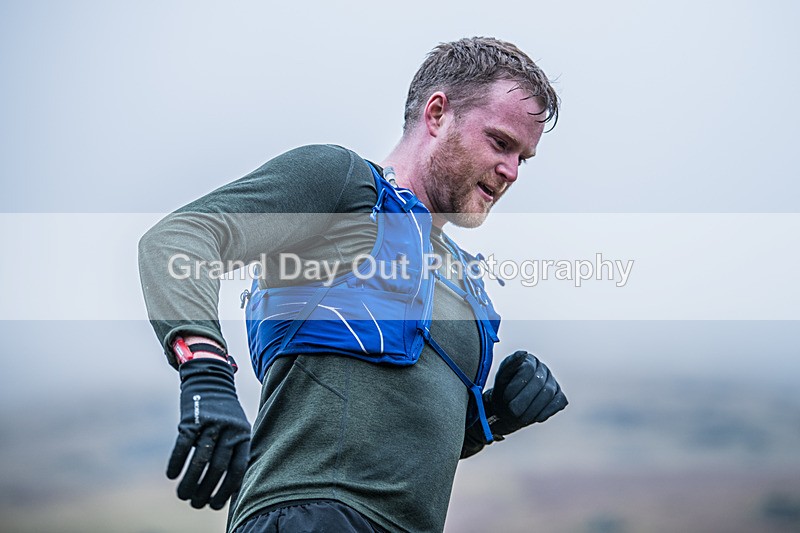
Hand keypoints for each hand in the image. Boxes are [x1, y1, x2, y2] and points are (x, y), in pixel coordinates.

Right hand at [167, 358, 250, 508]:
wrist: (211, 378)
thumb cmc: (224, 411)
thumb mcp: (238, 428)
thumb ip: (234, 451)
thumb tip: (229, 487)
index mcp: (243, 435)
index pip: (237, 469)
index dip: (227, 490)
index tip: (216, 505)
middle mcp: (229, 430)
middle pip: (218, 468)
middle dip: (205, 490)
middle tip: (196, 504)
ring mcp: (211, 424)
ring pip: (200, 460)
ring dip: (190, 482)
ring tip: (183, 496)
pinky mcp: (193, 418)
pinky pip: (184, 445)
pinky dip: (176, 463)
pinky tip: (172, 476)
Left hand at [485, 350, 567, 437]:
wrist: (508, 408)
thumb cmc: (504, 390)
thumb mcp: (502, 377)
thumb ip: (510, 364)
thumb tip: (523, 353)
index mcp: (529, 361)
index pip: (528, 369)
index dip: (517, 385)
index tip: (506, 398)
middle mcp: (543, 369)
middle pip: (539, 382)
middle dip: (524, 399)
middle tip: (512, 411)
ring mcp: (553, 382)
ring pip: (549, 393)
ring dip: (533, 407)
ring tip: (521, 417)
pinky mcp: (559, 396)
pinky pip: (558, 402)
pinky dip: (547, 411)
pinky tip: (536, 418)